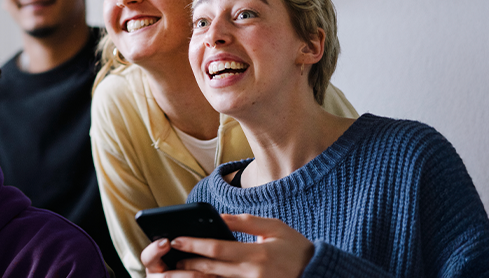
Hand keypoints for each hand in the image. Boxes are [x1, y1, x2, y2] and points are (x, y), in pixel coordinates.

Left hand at [140, 214, 313, 277]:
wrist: (319, 273)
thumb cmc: (296, 248)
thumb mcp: (274, 227)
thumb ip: (245, 222)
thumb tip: (218, 217)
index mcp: (256, 256)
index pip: (217, 250)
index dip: (194, 244)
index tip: (175, 239)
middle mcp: (252, 275)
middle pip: (211, 270)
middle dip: (187, 263)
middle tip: (169, 256)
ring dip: (194, 277)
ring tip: (175, 272)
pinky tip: (199, 277)